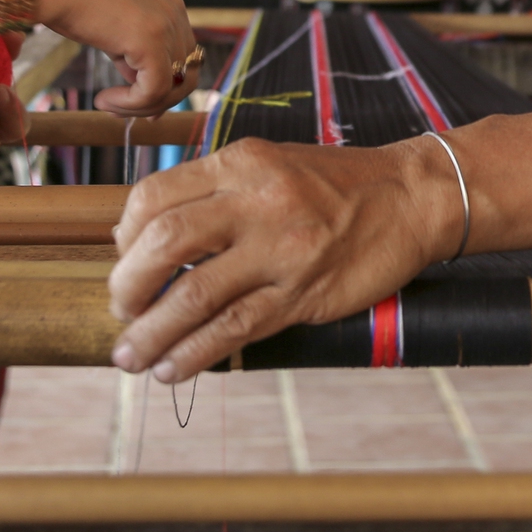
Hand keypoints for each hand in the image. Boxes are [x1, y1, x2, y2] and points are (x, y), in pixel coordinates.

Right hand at [36, 0, 200, 112]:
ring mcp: (166, 23)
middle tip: (123, 111)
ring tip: (107, 104)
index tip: (135, 102)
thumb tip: (134, 78)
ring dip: (142, 105)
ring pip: (176, 85)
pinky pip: (155, 90)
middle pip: (188, 70)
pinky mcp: (151, 40)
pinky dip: (132, 105)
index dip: (164, 83)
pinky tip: (102, 100)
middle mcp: (174, 9)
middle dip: (159, 99)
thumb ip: (128, 46)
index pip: (183, 52)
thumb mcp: (108, 21)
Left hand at [107, 136, 462, 380]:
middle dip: (128, 286)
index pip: (156, 196)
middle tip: (120, 310)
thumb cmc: (335, 184)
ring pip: (195, 295)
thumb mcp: (270, 164)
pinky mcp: (303, 293)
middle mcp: (258, 201)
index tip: (123, 260)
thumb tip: (138, 235)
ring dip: (152, 333)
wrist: (411, 197)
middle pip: (166, 243)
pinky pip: (235, 329)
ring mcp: (282, 250)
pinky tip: (173, 369)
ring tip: (131, 357)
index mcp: (243, 163)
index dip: (125, 236)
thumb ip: (212, 191)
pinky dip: (194, 354)